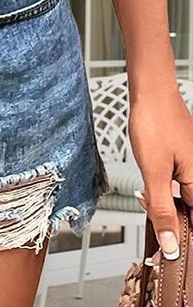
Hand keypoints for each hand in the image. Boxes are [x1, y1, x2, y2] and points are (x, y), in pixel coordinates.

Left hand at [129, 85, 192, 259]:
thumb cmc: (155, 122)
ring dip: (162, 197)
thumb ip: (162, 209)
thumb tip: (171, 244)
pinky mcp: (185, 155)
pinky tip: (150, 174)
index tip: (162, 240)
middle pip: (188, 209)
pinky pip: (177, 179)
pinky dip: (162, 183)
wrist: (151, 90)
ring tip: (147, 189)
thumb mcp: (154, 172)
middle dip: (166, 212)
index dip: (176, 232)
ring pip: (181, 194)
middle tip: (147, 202)